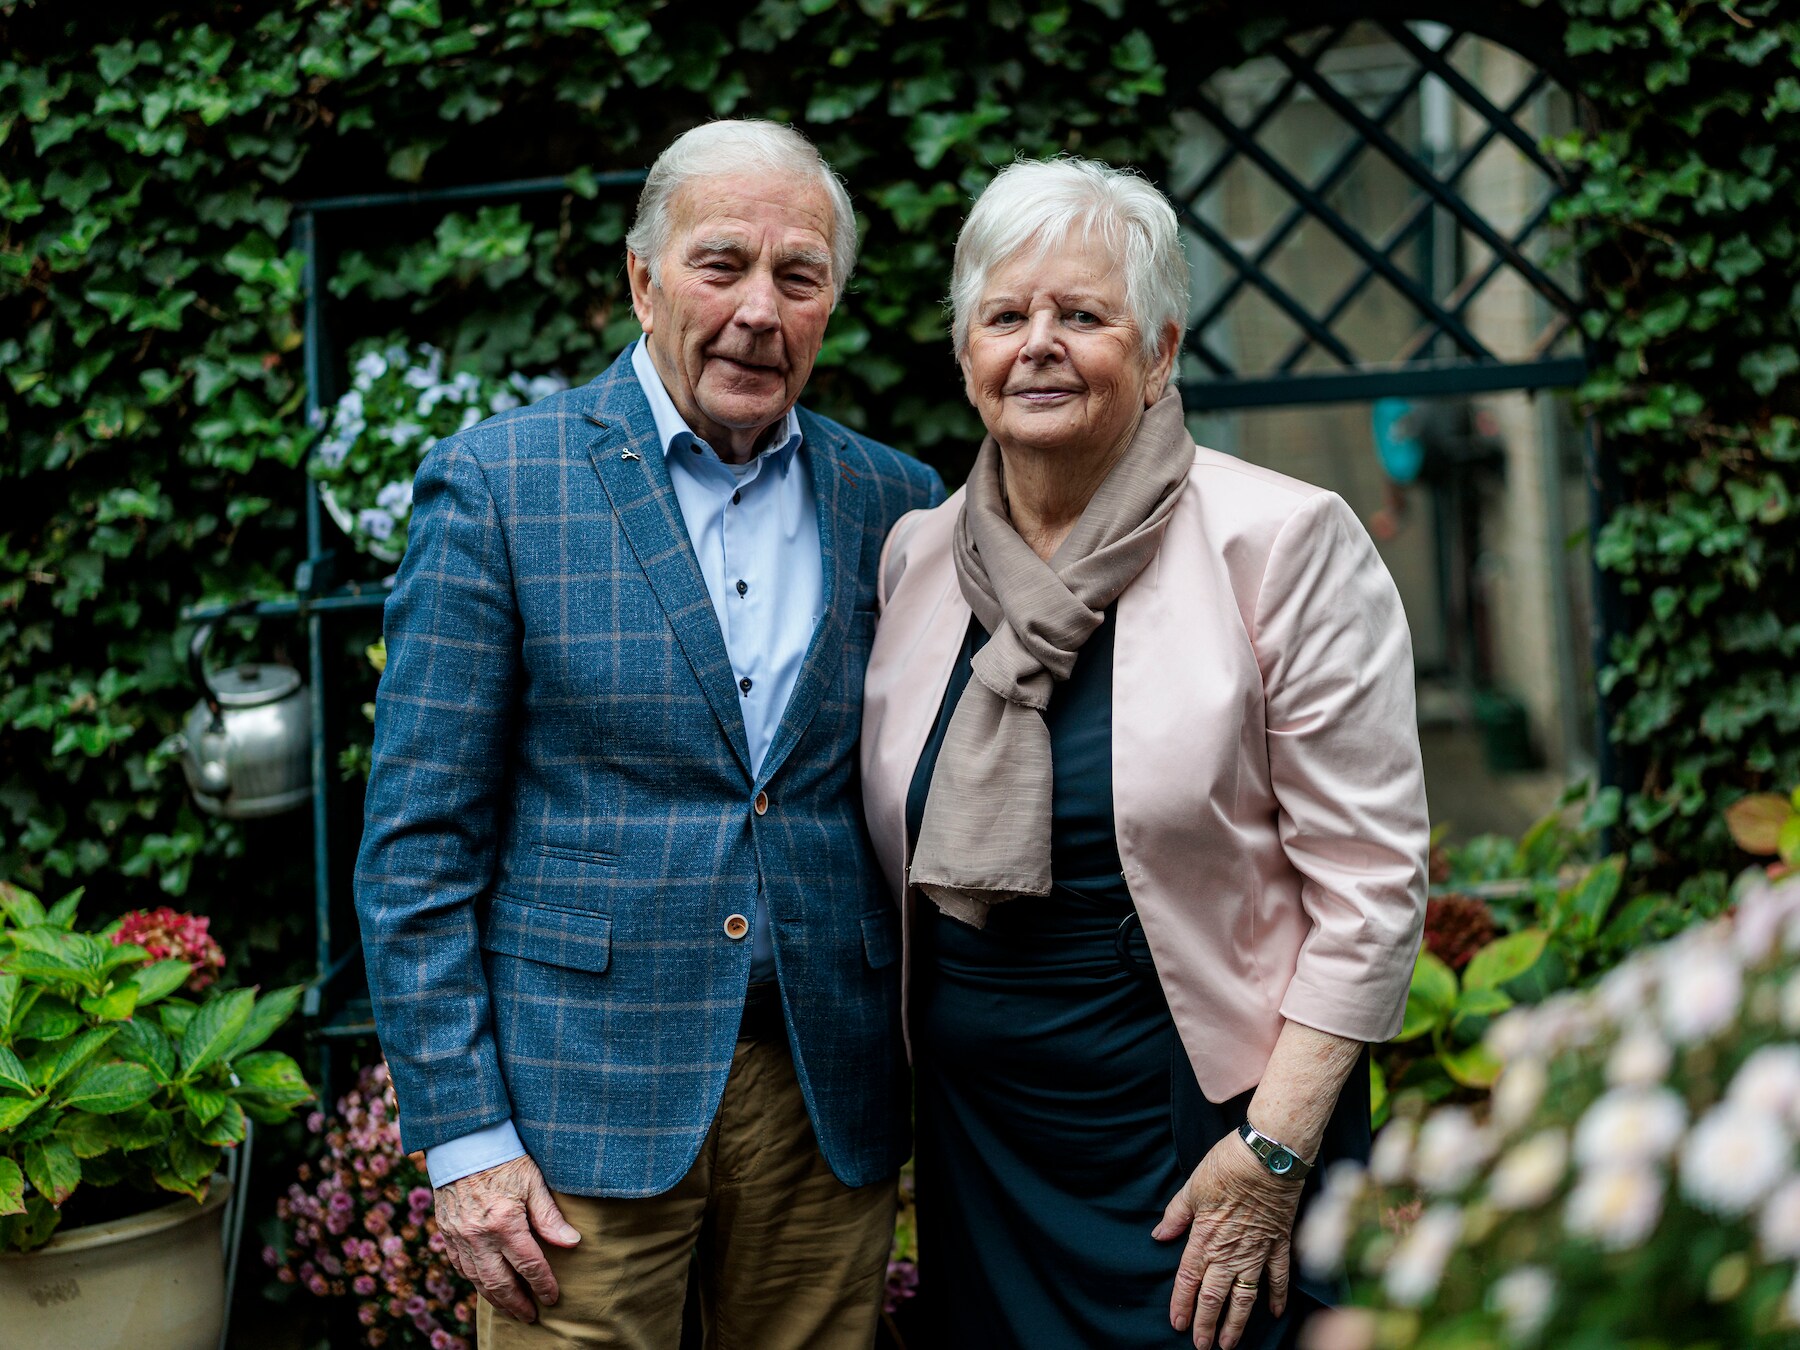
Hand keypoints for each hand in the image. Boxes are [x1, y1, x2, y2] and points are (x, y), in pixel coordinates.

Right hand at [434, 1154, 581, 1321]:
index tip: (553, 1297)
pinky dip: (475, 1281)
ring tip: (512, 1308)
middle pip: (500, 1283)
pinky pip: (460, 1267)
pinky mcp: (447, 1233)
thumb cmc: (504, 1158)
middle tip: (531, 1315)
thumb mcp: (533, 1182)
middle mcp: (478, 1236)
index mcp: (504, 1223)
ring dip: (496, 1298)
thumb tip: (572, 1243)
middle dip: (518, 1303)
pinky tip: (486, 1286)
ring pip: (478, 1280)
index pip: (529, 1265)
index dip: (543, 1284)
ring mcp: (459, 1237)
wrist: (463, 1142)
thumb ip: (550, 1217)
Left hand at [1153, 1130, 1302, 1349]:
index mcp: (1205, 1237)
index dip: (1183, 1304)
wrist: (1270, 1156)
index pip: (1189, 1279)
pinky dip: (1277, 1295)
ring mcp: (1258, 1250)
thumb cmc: (1228, 1165)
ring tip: (1229, 1343)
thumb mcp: (1193, 1186)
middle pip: (1215, 1296)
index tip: (1178, 1325)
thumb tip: (1159, 1235)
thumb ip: (1176, 1215)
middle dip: (1207, 1323)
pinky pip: (1278, 1276)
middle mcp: (1230, 1251)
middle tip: (1203, 1346)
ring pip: (1245, 1295)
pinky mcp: (1280, 1243)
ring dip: (1237, 1321)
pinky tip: (1275, 1312)